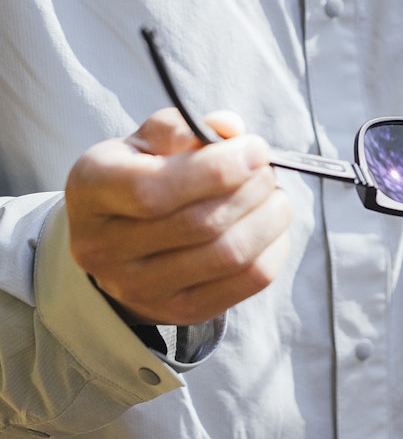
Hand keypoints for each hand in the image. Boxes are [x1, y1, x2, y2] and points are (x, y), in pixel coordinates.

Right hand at [65, 109, 292, 326]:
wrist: (120, 240)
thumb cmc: (142, 175)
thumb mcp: (148, 141)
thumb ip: (185, 128)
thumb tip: (231, 130)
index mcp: (93, 191)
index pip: (154, 190)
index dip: (217, 169)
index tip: (254, 149)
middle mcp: (105, 247)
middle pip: (201, 223)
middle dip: (252, 188)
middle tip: (266, 169)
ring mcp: (141, 288)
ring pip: (230, 254)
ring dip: (269, 217)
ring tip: (273, 194)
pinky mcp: (182, 311)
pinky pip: (249, 280)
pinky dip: (274, 246)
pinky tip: (271, 223)